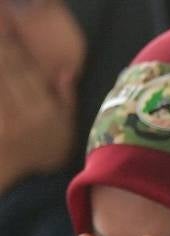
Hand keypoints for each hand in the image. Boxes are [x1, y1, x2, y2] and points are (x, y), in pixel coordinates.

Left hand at [0, 29, 76, 189]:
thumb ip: (67, 100)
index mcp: (48, 111)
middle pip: (13, 71)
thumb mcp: (67, 131)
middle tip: (0, 22)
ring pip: (1, 79)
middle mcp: (28, 110)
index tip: (12, 30)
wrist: (22, 183)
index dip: (19, 49)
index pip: (32, 73)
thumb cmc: (46, 154)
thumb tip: (66, 71)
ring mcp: (7, 115)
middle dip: (5, 46)